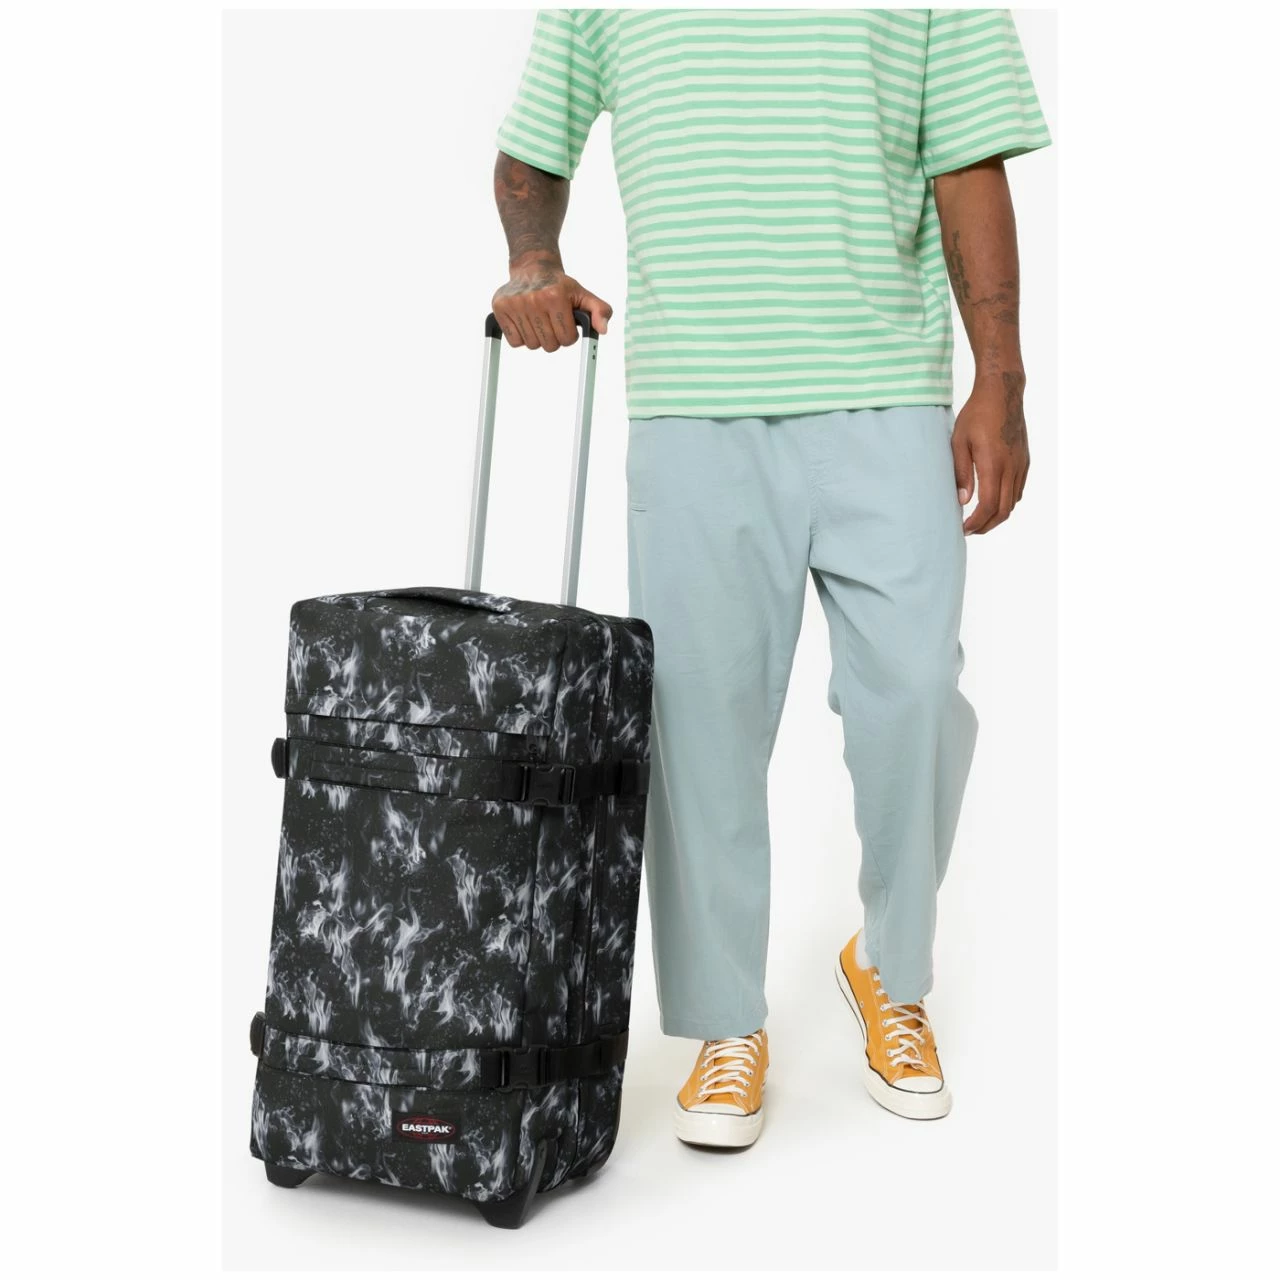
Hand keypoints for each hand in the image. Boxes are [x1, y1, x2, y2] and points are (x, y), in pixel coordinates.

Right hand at [491, 253, 611, 351]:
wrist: (534, 268)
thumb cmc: (560, 286)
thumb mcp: (584, 296)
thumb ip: (600, 311)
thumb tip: (602, 330)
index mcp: (555, 296)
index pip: (567, 339)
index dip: (569, 335)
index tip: (565, 322)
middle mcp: (533, 299)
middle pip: (549, 345)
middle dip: (554, 338)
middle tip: (552, 322)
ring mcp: (514, 304)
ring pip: (532, 345)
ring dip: (538, 338)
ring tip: (539, 320)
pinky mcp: (500, 308)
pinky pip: (515, 342)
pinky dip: (521, 337)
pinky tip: (526, 322)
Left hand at [952, 371, 1029, 534]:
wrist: (1002, 393)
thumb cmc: (976, 414)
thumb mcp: (959, 442)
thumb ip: (961, 472)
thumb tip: (963, 500)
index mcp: (993, 464)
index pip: (988, 506)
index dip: (976, 523)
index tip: (963, 529)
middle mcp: (1011, 468)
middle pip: (1003, 510)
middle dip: (986, 526)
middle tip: (969, 530)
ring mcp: (1021, 465)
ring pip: (1012, 502)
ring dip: (996, 516)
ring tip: (979, 520)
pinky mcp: (1025, 460)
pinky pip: (1018, 490)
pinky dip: (1006, 502)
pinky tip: (993, 501)